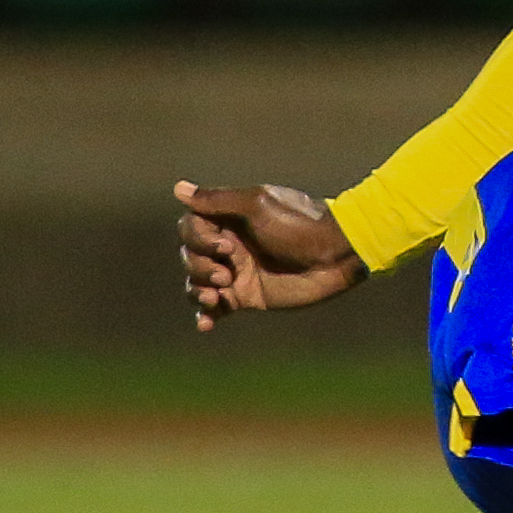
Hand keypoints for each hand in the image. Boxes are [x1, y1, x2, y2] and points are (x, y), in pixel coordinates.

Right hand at [175, 181, 368, 330]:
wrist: (334, 255)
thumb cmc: (299, 224)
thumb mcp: (258, 205)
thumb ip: (218, 200)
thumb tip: (178, 188)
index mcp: (229, 219)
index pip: (189, 228)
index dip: (198, 240)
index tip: (226, 248)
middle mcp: (228, 245)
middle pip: (189, 256)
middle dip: (200, 267)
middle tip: (227, 276)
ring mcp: (236, 272)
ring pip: (196, 282)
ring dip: (197, 290)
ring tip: (214, 298)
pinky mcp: (246, 296)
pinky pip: (215, 307)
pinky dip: (205, 315)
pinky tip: (205, 324)